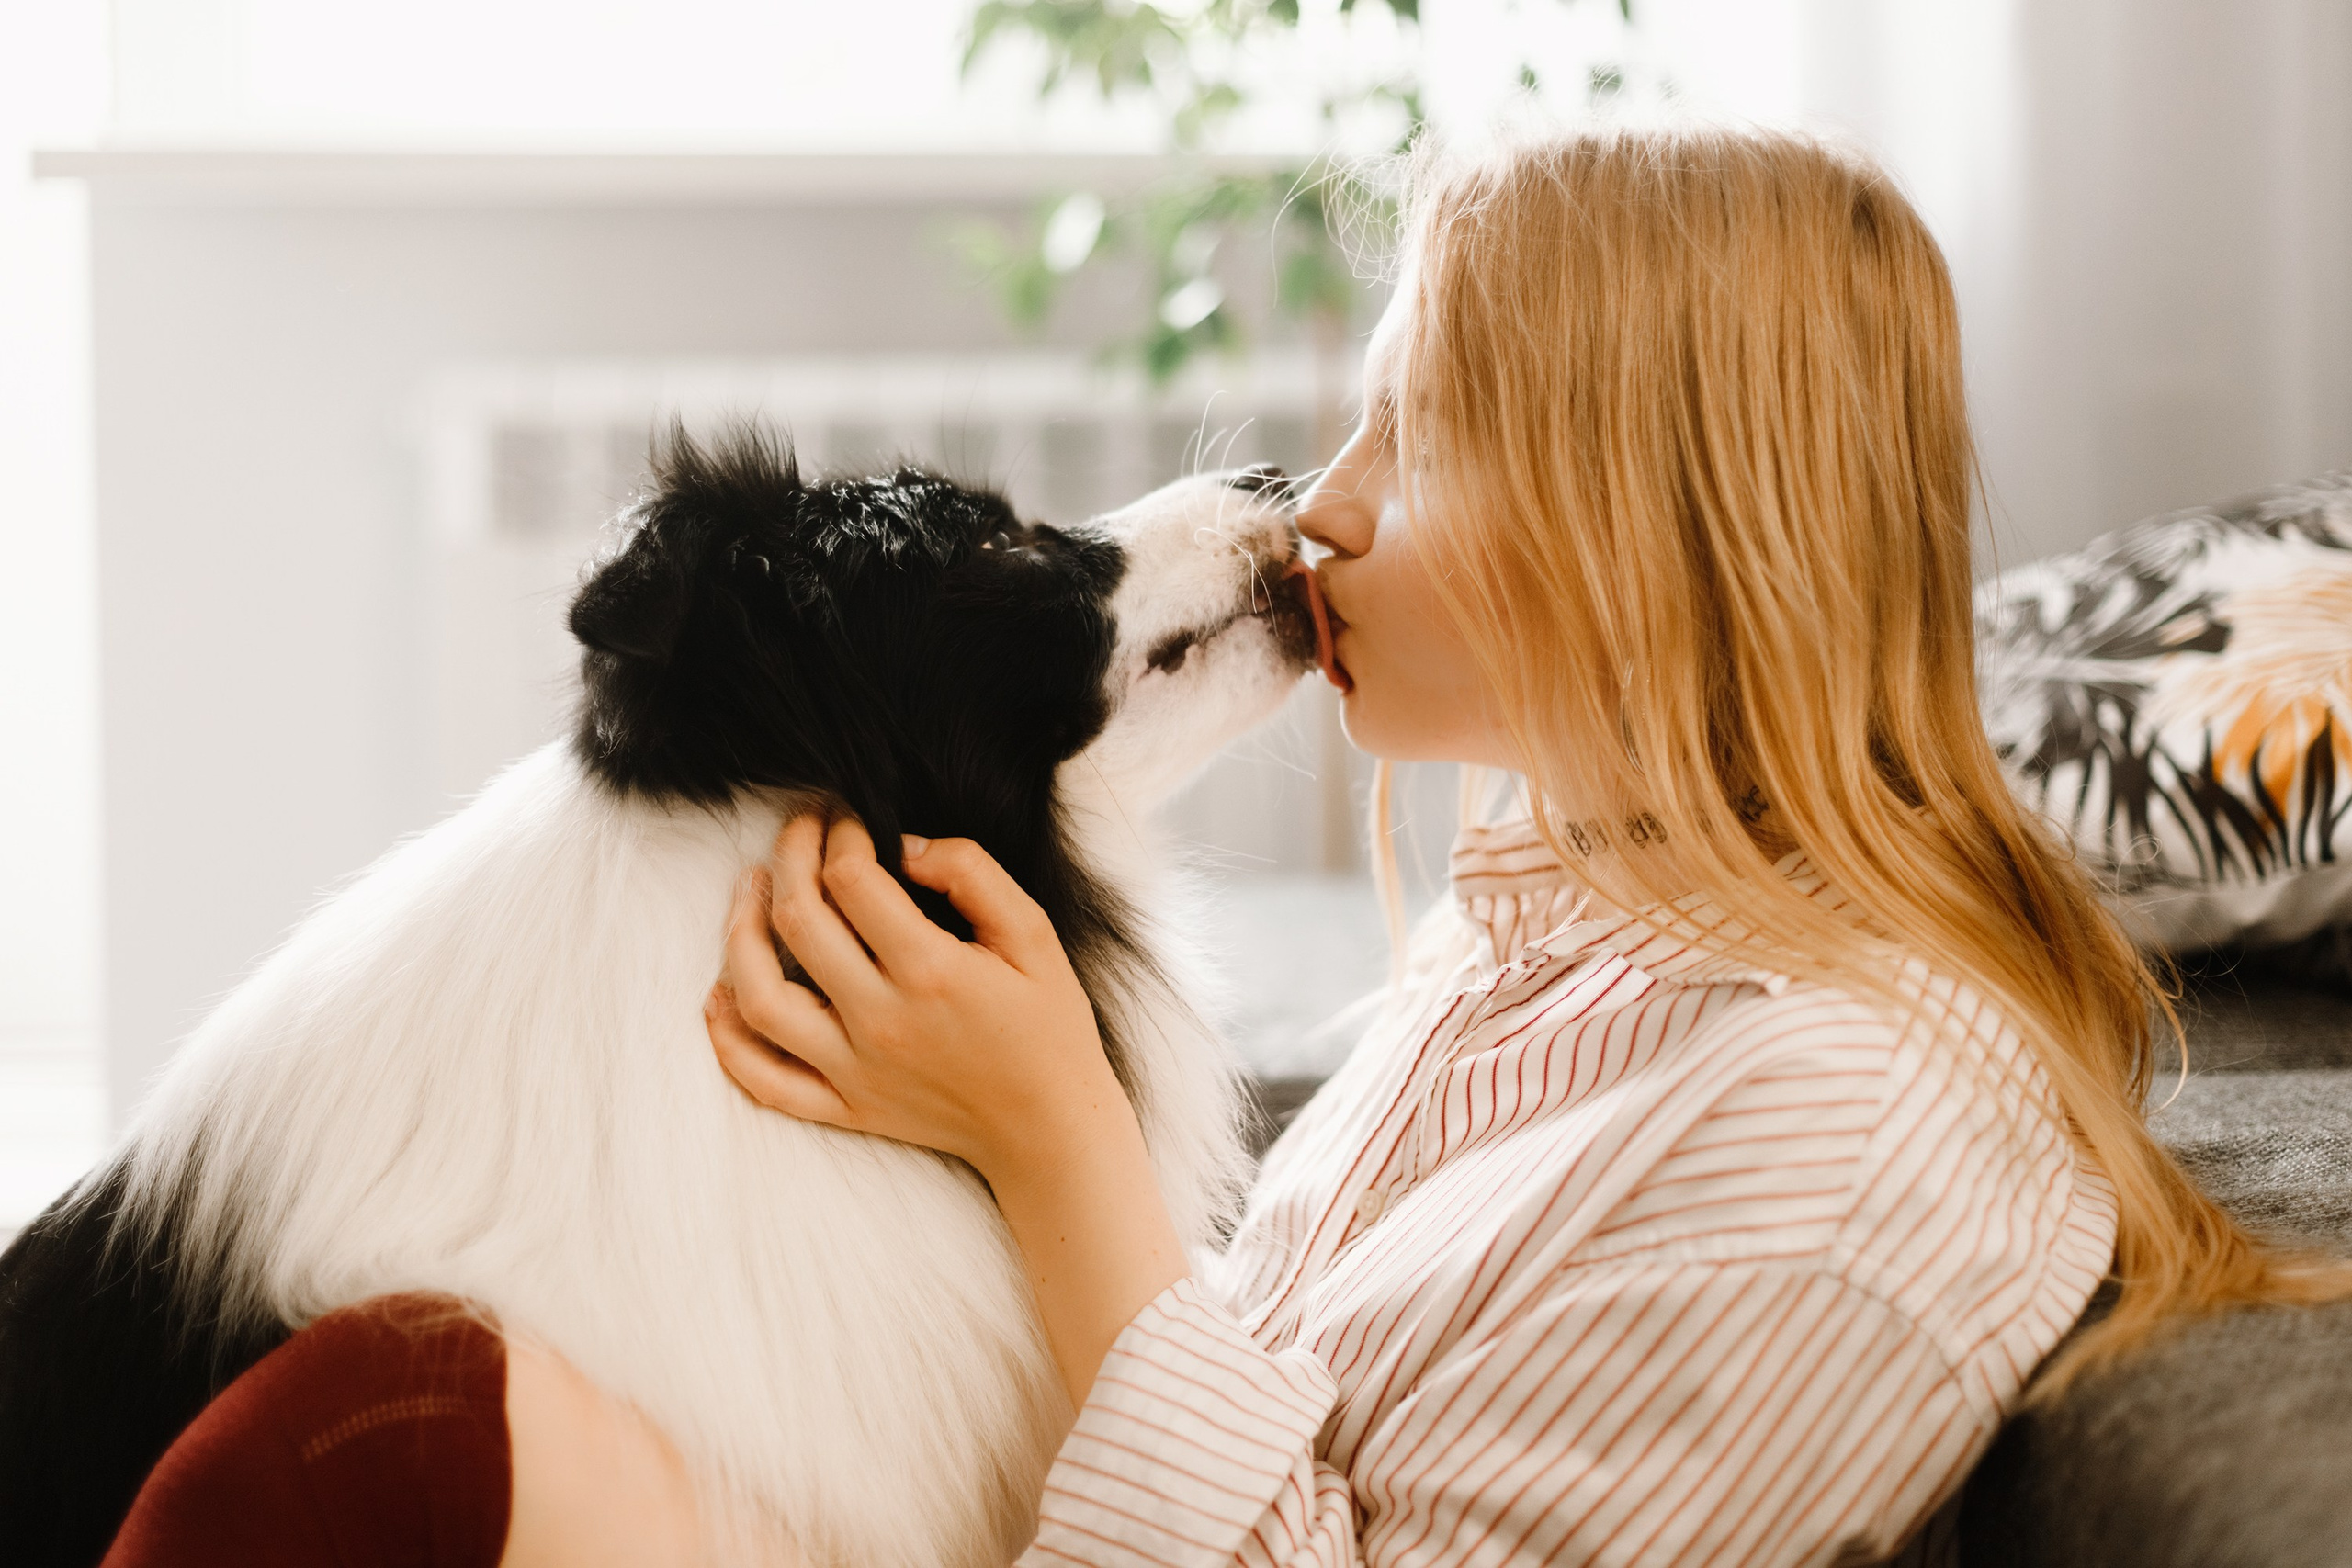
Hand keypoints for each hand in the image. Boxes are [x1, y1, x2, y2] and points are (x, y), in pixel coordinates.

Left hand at [707, 815, 1119, 1179]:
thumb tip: (905, 846)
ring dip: (738, 933)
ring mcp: (853, 1069)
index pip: (852, 879)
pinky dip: (727, 1037)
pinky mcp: (843, 1107)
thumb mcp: (1033, 933)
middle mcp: (881, 1020)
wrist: (1050, 1127)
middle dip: (790, 856)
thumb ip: (973, 874)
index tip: (849, 819)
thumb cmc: (1048, 1027)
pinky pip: (762, 1077)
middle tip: (799, 829)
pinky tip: (720, 993)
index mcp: (931, 971)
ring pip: (759, 996)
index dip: (842, 833)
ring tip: (751, 890)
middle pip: (797, 920)